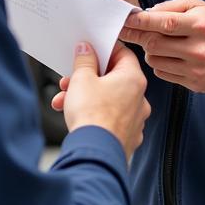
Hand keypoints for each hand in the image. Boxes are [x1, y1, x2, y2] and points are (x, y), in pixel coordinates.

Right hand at [52, 41, 149, 161]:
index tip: (90, 50)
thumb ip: (85, 60)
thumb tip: (87, 50)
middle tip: (71, 79)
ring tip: (65, 101)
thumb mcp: (82, 79)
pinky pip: (110, 118)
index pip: (123, 54)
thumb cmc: (92, 116)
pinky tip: (77, 117)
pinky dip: (95, 115)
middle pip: (113, 78)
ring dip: (87, 97)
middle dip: (88, 77)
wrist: (94, 153)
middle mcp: (140, 99)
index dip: (105, 50)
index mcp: (133, 79)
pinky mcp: (127, 135)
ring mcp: (135, 119)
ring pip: (109, 99)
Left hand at [118, 0, 204, 93]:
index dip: (139, 22)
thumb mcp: (198, 6)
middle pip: (153, 44)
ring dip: (150, 52)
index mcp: (200, 25)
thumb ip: (170, 7)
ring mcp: (197, 69)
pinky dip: (160, 65)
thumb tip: (145, 14)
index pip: (162, 23)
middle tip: (130, 31)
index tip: (124, 20)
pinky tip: (170, 57)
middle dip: (138, 37)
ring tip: (159, 44)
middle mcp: (199, 48)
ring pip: (155, 61)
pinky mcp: (196, 84)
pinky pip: (164, 74)